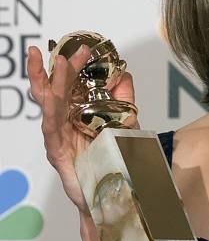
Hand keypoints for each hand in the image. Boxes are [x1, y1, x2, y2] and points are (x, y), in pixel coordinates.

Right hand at [26, 44, 139, 214]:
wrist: (112, 191)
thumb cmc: (112, 157)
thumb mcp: (124, 122)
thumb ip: (124, 99)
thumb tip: (125, 74)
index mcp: (76, 112)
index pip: (70, 83)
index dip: (74, 65)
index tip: (83, 48)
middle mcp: (64, 121)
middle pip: (54, 90)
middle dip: (57, 68)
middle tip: (63, 50)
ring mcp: (59, 136)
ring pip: (51, 105)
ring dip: (54, 83)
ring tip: (59, 64)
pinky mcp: (57, 152)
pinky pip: (52, 130)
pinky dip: (51, 113)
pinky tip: (51, 100)